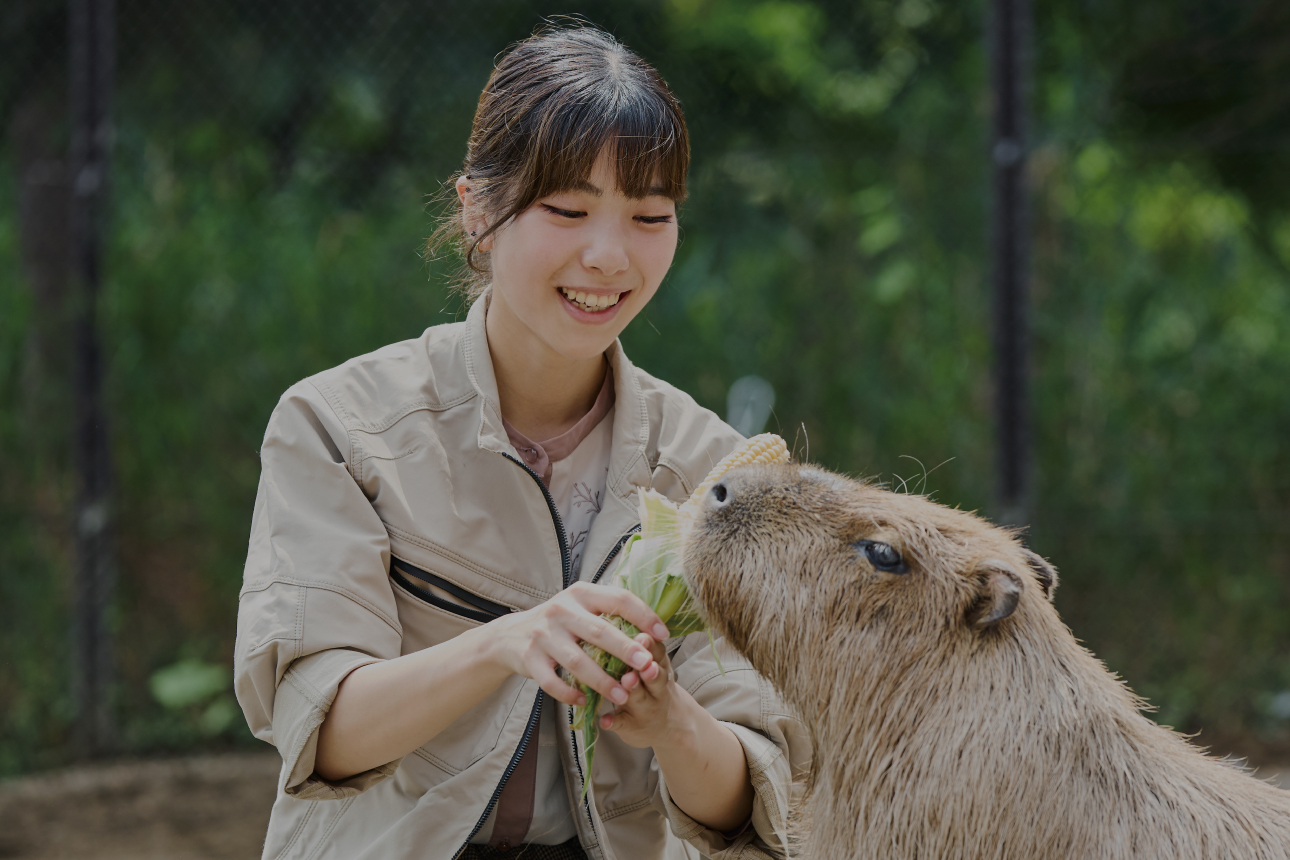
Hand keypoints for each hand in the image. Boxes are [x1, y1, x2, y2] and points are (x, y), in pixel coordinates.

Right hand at [487, 582, 669, 707]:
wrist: (511, 635)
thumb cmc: (560, 623)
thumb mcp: (581, 608)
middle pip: (599, 631)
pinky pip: (552, 681)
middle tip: (647, 665)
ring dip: (602, 680)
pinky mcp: (530, 658)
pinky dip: (570, 693)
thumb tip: (652, 631)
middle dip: (626, 650)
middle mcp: (561, 610)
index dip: (643, 616)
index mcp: (581, 594)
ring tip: (623, 695)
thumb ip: (609, 614)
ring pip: (577, 661)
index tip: (663, 634)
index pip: (618, 599)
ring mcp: (543, 634)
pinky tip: (585, 700)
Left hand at [602, 633, 756, 832]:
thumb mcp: (657, 665)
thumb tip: (621, 613)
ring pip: (640, 698)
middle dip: (649, 670)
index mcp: (660, 667)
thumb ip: (644, 646)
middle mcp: (657, 688)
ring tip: (626, 682)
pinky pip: (623, 724)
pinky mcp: (632, 726)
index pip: (658, 653)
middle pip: (655, 677)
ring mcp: (645, 708)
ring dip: (633, 690)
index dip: (651, 646)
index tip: (642, 637)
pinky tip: (604, 720)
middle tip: (643, 664)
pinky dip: (614, 722)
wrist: (672, 725)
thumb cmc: (654, 685)